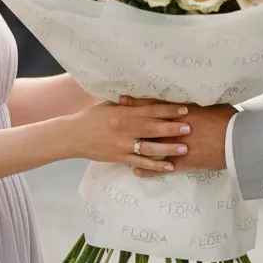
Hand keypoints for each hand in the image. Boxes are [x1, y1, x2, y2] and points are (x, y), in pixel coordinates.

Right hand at [67, 100, 191, 172]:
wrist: (73, 135)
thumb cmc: (93, 117)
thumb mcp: (110, 105)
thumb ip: (129, 103)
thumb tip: (148, 96)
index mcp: (124, 112)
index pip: (150, 109)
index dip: (168, 110)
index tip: (184, 109)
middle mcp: (124, 127)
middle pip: (153, 127)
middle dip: (172, 128)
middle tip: (190, 127)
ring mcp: (122, 144)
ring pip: (149, 147)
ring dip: (168, 148)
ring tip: (184, 148)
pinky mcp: (119, 157)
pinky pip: (140, 162)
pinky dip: (155, 165)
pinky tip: (169, 166)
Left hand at [120, 98, 236, 174]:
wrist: (237, 139)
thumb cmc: (228, 119)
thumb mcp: (213, 103)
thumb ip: (200, 99)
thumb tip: (197, 91)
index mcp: (181, 112)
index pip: (154, 106)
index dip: (136, 103)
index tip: (121, 100)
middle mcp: (174, 127)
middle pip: (146, 125)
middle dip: (128, 123)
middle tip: (111, 121)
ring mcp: (176, 145)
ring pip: (150, 146)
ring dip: (133, 147)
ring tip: (118, 148)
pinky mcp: (183, 161)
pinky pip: (161, 166)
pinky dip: (148, 169)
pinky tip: (136, 171)